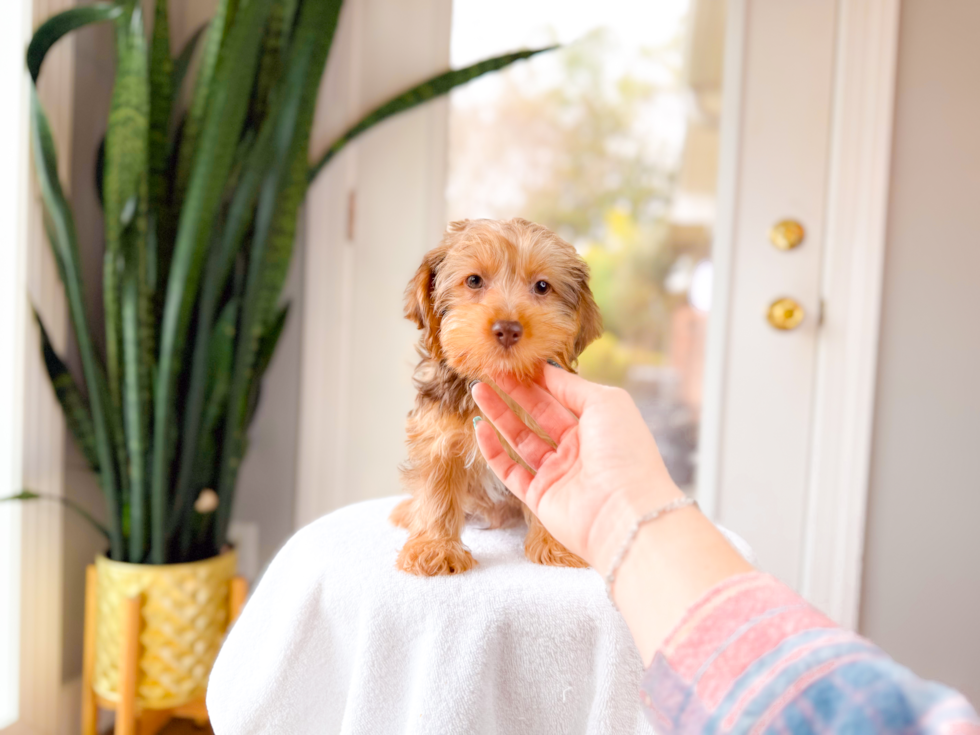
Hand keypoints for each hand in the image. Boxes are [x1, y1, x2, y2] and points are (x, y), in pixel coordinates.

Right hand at [471, 363, 684, 572]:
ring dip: (498, 415)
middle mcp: (577, 450)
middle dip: (513, 392)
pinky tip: (480, 427)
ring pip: (520, 440)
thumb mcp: (606, 403)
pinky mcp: (539, 498)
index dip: (537, 379)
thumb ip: (572, 385)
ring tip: (478, 390)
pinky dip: (493, 450)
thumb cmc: (625, 452)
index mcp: (597, 427)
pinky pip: (509, 470)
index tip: (514, 362)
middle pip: (537, 415)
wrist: (625, 512)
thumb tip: (546, 369)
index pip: (560, 397)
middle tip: (490, 372)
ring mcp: (557, 475)